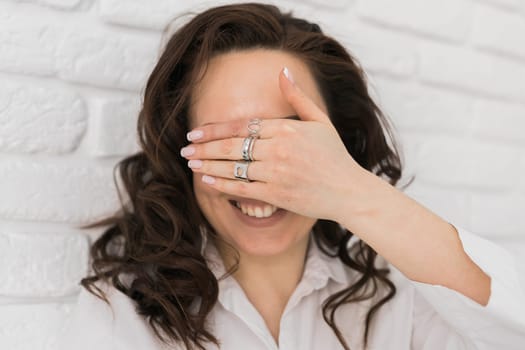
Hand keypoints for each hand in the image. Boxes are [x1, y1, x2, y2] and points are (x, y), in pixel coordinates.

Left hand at [180, 68, 369, 221]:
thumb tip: (283, 71)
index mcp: (287, 128)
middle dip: (204, 148)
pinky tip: (206, 181)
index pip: (242, 126)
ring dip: (207, 165)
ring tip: (190, 163)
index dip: (215, 129)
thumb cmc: (335, 156)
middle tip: (185, 150)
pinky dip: (221, 184)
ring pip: (233, 167)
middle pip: (232, 146)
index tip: (195, 133)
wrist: (349, 191)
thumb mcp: (320, 121)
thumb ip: (298, 97)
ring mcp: (276, 173)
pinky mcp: (276, 194)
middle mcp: (279, 149)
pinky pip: (242, 188)